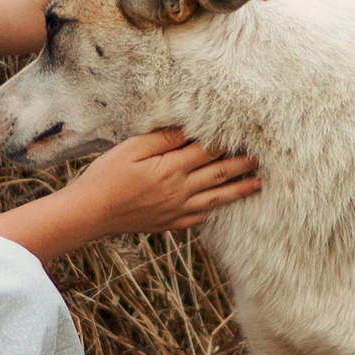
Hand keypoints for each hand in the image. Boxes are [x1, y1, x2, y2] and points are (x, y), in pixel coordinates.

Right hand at [70, 128, 260, 237]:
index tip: (246, 133)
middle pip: (219, 174)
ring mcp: (177, 210)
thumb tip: (188, 130)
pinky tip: (222, 207)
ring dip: (239, 190)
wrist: (91, 213)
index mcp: (172, 168)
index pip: (208, 151)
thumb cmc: (106, 175)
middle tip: (263, 157)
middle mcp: (180, 190)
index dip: (227, 141)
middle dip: (242, 164)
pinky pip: (199, 218)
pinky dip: (214, 211)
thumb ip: (163, 139)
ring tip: (258, 184)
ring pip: (216, 199)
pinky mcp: (169, 223)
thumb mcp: (131, 149)